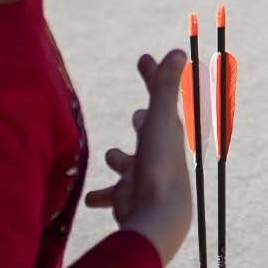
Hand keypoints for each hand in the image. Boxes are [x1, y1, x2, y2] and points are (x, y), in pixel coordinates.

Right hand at [86, 49, 194, 263]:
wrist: (158, 218)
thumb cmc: (160, 166)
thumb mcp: (158, 121)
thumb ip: (165, 87)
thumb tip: (177, 50)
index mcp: (167, 133)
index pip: (161, 98)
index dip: (153, 77)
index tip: (144, 59)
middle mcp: (158, 155)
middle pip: (150, 133)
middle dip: (144, 122)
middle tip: (138, 114)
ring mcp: (143, 179)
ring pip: (131, 166)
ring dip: (122, 160)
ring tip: (111, 155)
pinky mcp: (129, 200)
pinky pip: (113, 195)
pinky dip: (103, 195)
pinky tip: (90, 199)